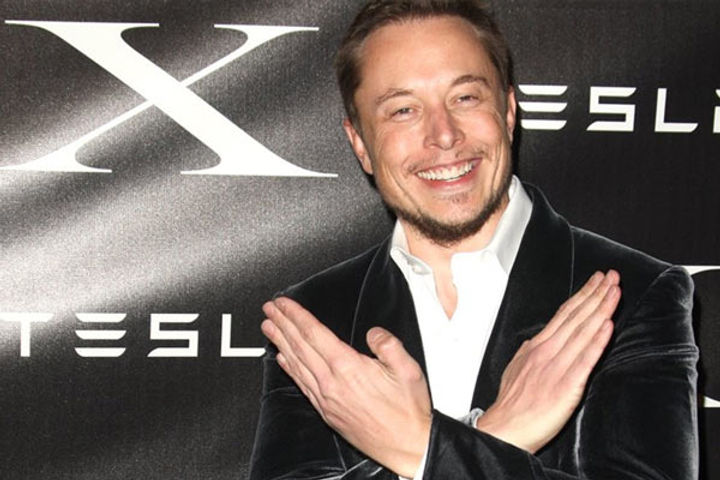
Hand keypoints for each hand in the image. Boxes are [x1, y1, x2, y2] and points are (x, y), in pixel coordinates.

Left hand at [261, 297, 431, 477]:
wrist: (406, 445)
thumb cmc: (407, 411)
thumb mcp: (407, 369)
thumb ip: (388, 344)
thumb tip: (373, 332)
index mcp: (348, 368)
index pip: (314, 334)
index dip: (296, 316)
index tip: (284, 304)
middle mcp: (332, 383)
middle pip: (299, 346)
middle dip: (282, 324)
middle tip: (269, 310)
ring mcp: (326, 398)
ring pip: (296, 364)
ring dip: (280, 343)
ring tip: (268, 328)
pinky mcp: (326, 411)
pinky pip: (302, 384)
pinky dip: (289, 369)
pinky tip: (283, 360)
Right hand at [476, 270, 619, 452]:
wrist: (505, 429)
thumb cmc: (511, 404)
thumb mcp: (515, 368)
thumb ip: (529, 352)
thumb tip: (535, 341)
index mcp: (537, 346)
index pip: (564, 314)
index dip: (583, 295)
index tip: (596, 281)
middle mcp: (547, 351)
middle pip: (576, 317)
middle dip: (596, 294)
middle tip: (612, 276)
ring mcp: (557, 367)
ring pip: (583, 331)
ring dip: (601, 309)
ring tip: (615, 291)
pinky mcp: (567, 386)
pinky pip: (585, 359)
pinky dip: (597, 341)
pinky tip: (607, 325)